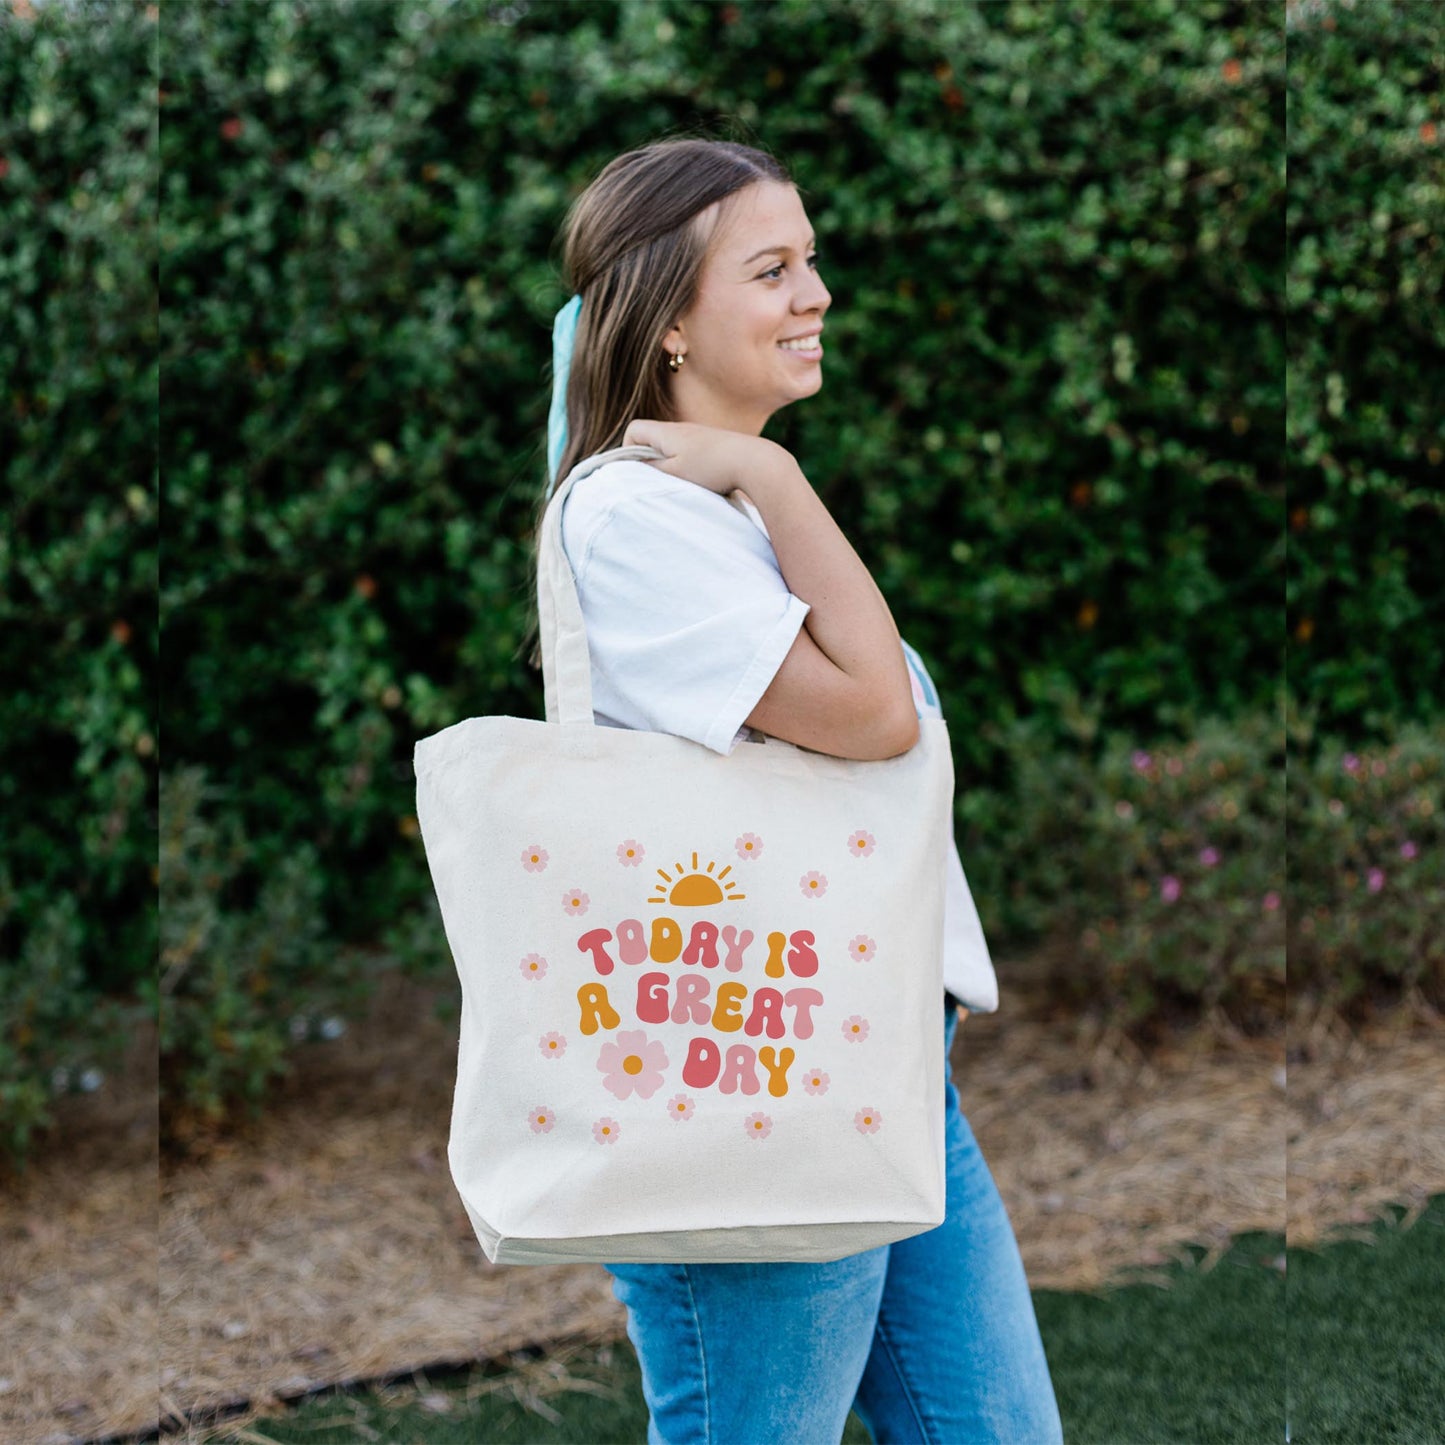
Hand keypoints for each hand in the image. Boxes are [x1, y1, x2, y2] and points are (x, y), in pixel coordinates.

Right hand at [621, 419, 792, 496]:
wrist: (755, 462)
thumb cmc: (712, 468)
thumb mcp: (675, 473)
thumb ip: (651, 468)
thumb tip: (635, 465)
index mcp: (667, 431)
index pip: (634, 430)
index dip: (629, 450)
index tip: (639, 471)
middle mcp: (681, 428)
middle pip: (652, 438)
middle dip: (649, 460)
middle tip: (660, 480)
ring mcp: (698, 435)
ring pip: (671, 447)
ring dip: (670, 465)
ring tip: (683, 483)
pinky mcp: (713, 444)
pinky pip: (689, 452)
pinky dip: (688, 466)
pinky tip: (701, 480)